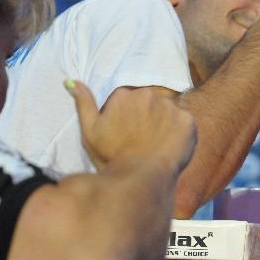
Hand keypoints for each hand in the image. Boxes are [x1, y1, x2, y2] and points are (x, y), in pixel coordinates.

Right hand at [67, 80, 195, 172]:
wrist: (139, 178)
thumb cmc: (111, 156)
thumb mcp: (90, 131)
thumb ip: (84, 103)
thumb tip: (72, 81)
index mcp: (124, 94)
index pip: (130, 100)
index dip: (129, 117)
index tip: (127, 133)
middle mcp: (148, 93)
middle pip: (150, 102)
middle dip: (148, 117)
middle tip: (142, 140)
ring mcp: (170, 105)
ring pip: (168, 111)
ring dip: (164, 124)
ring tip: (156, 145)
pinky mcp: (187, 119)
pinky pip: (185, 122)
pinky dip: (179, 133)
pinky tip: (170, 146)